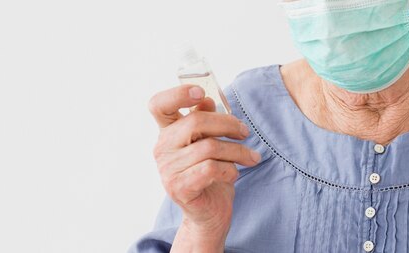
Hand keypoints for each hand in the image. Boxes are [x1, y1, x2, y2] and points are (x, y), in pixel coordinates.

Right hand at [148, 85, 260, 252]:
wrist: (208, 213)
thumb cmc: (210, 175)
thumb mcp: (208, 143)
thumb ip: (204, 120)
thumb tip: (207, 99)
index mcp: (167, 133)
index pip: (158, 105)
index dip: (178, 94)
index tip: (201, 93)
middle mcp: (161, 148)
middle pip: (195, 123)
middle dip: (228, 124)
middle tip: (245, 132)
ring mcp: (167, 169)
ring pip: (209, 147)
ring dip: (237, 151)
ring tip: (250, 157)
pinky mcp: (179, 187)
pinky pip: (211, 168)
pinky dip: (230, 169)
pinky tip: (234, 173)